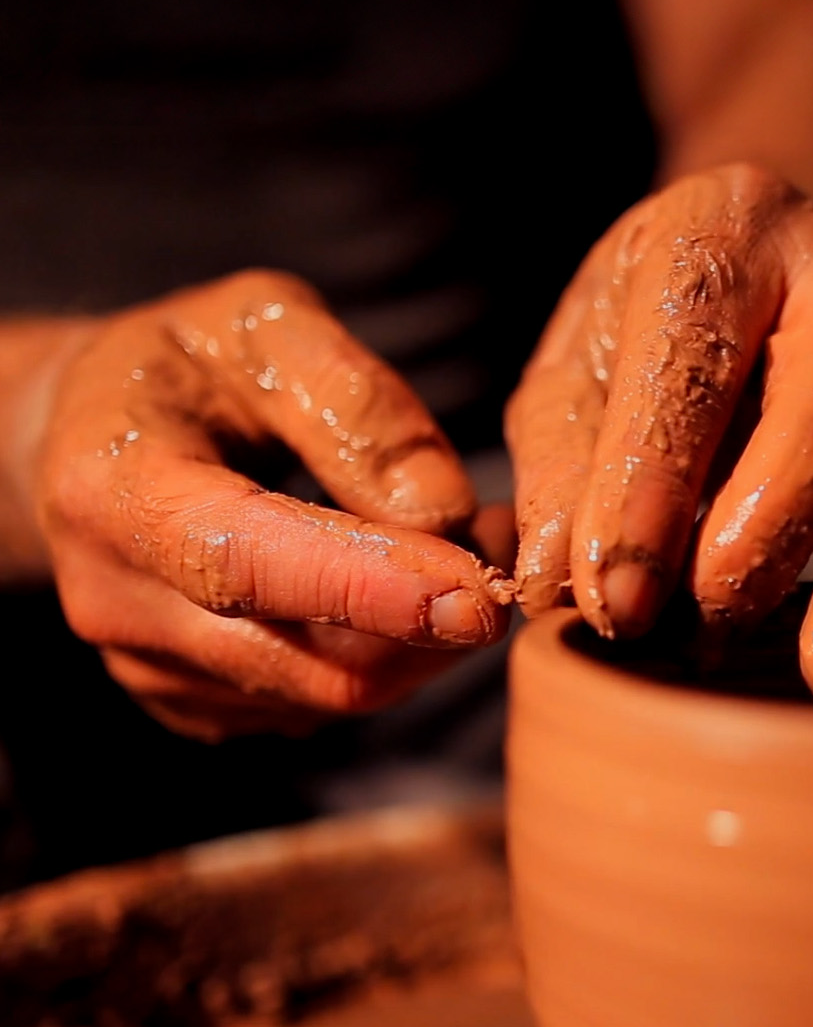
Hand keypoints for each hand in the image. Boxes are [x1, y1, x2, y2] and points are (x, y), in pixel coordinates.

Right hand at [28, 271, 511, 740]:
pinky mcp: (195, 701)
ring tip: (466, 548)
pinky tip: (406, 589)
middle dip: (434, 617)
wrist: (95, 433)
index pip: (251, 566)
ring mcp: (152, 666)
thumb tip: (442, 513)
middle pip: (312, 660)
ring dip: (426, 637)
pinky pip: (320, 703)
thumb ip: (356, 402)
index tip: (478, 595)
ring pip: (334, 692)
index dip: (373, 589)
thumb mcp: (267, 322)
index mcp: (116, 490)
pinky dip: (389, 656)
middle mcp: (118, 600)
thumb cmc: (187, 364)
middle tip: (504, 540)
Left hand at [505, 164, 812, 705]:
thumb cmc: (652, 333)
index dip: (646, 486)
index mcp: (723, 233)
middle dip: (776, 524)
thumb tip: (560, 590)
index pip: (689, 356)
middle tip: (712, 625)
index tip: (608, 603)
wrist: (760, 249)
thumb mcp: (575, 373)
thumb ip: (563, 472)